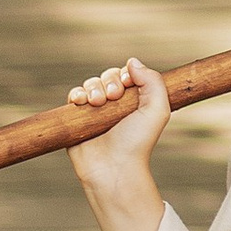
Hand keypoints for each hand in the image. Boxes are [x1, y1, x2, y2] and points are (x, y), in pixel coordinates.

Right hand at [67, 57, 171, 230]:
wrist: (114, 169)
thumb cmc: (137, 143)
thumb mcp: (157, 111)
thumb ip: (153, 82)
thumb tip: (132, 61)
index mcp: (134, 102)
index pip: (126, 75)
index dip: (124, 75)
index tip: (127, 85)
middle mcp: (114, 106)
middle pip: (107, 77)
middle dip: (108, 81)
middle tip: (112, 96)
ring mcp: (95, 113)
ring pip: (90, 85)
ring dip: (92, 87)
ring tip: (97, 102)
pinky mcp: (77, 121)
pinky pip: (73, 97)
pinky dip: (76, 94)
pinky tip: (81, 101)